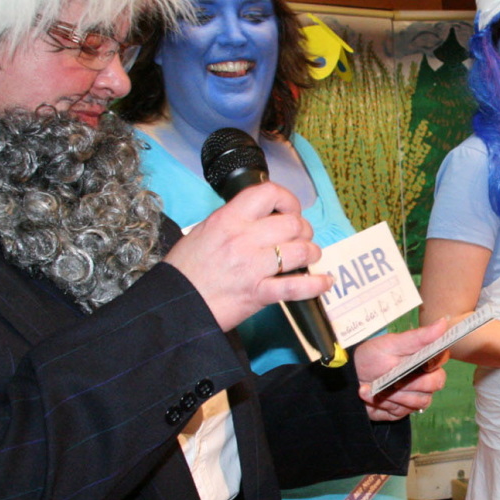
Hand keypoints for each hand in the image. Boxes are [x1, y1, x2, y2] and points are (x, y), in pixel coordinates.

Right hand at [163, 182, 331, 331]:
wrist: (174, 306)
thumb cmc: (185, 272)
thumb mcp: (202, 232)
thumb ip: (231, 221)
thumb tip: (257, 216)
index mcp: (228, 219)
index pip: (268, 193)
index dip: (287, 199)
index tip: (289, 209)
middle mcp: (243, 239)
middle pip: (292, 223)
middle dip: (304, 230)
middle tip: (300, 238)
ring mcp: (253, 266)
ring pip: (300, 251)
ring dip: (312, 253)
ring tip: (309, 257)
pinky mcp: (259, 293)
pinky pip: (297, 286)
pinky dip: (316, 284)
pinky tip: (324, 282)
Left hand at [354, 318, 448, 420]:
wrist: (350, 377)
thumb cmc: (371, 356)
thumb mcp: (391, 344)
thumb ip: (417, 337)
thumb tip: (443, 322)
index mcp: (423, 357)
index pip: (441, 358)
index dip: (432, 362)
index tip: (417, 363)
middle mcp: (425, 377)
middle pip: (436, 383)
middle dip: (411, 381)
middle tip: (391, 378)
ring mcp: (416, 395)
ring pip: (420, 400)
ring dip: (395, 393)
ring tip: (375, 386)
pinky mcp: (403, 410)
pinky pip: (403, 410)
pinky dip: (384, 403)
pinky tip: (372, 395)